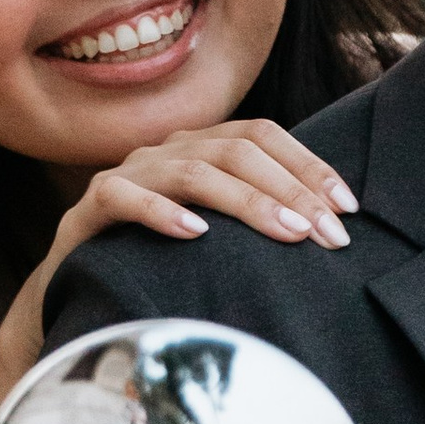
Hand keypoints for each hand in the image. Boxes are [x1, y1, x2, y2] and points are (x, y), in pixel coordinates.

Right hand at [0, 121, 357, 414]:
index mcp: (199, 148)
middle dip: (291, 191)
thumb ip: (258, 224)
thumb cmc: (158, 263)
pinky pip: (123, 196)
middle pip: (236, 151)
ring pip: (192, 170)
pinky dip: (160, 211)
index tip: (348, 209)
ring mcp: (128, 174)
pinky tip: (195, 234)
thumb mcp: (217, 239)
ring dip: (245, 201)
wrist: (76, 287)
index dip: (308, 166)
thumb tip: (332, 235)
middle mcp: (166, 151)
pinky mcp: (90, 207)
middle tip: (328, 236)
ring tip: (286, 234)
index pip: (262, 136)